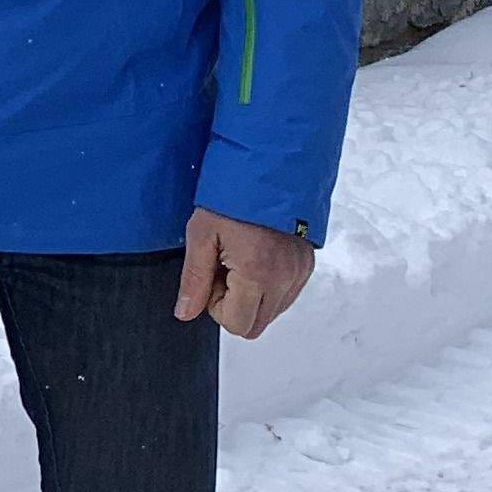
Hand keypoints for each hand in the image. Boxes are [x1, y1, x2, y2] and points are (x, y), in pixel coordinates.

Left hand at [175, 205, 314, 338]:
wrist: (268, 165)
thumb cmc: (233, 195)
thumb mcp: (202, 233)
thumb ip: (194, 279)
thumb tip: (185, 312)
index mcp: (257, 274)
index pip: (236, 324)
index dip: (216, 305)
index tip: (213, 274)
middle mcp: (284, 279)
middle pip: (255, 325)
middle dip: (234, 305)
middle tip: (224, 269)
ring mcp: (299, 273)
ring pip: (272, 312)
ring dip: (252, 296)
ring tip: (241, 259)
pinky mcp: (307, 265)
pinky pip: (286, 294)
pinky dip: (269, 286)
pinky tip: (257, 256)